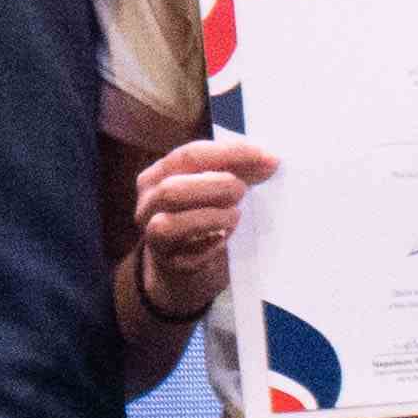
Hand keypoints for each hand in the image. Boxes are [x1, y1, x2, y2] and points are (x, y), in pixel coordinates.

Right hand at [121, 134, 278, 325]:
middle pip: (171, 190)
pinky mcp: (168, 264)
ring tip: (235, 217)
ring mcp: (153, 236)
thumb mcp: (212, 187)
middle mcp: (149, 204)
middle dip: (215, 187)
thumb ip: (235, 170)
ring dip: (210, 218)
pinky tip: (223, 240)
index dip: (230, 154)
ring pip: (168, 224)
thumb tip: (268, 161)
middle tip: (243, 191)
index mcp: (158, 175)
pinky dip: (209, 247)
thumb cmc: (202, 216)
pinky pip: (185, 256)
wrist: (181, 263)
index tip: (267, 157)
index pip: (190, 155)